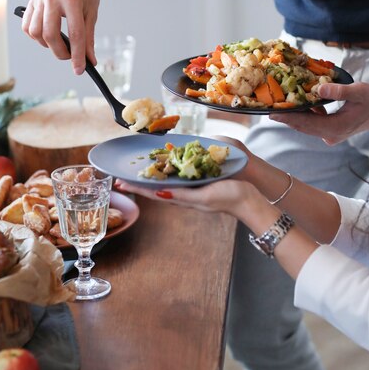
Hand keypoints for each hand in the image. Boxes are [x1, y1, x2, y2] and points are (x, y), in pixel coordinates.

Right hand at [22, 0, 100, 74]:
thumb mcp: (92, 11)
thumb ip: (89, 37)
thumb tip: (89, 60)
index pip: (75, 34)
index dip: (77, 55)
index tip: (79, 69)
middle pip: (50, 35)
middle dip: (60, 53)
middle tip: (70, 57)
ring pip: (35, 32)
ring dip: (47, 44)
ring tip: (59, 44)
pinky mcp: (32, 1)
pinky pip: (27, 25)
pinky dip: (35, 36)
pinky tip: (47, 36)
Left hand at [115, 177, 260, 219]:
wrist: (249, 201)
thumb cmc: (228, 198)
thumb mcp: (204, 196)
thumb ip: (183, 195)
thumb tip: (160, 194)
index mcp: (183, 198)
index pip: (154, 193)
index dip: (137, 188)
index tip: (120, 183)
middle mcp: (184, 195)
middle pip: (156, 188)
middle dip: (139, 183)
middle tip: (122, 177)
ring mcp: (192, 190)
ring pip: (166, 184)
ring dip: (151, 179)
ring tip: (138, 173)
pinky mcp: (200, 185)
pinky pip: (180, 179)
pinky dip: (169, 174)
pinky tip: (167, 168)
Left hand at [269, 81, 368, 144]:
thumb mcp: (359, 91)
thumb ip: (339, 91)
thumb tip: (319, 89)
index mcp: (337, 128)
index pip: (307, 124)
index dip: (288, 118)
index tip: (271, 113)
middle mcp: (332, 134)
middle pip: (303, 126)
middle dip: (286, 117)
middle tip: (267, 109)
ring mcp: (331, 134)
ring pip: (307, 125)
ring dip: (294, 115)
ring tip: (277, 105)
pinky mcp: (332, 129)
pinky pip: (314, 122)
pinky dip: (305, 113)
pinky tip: (297, 103)